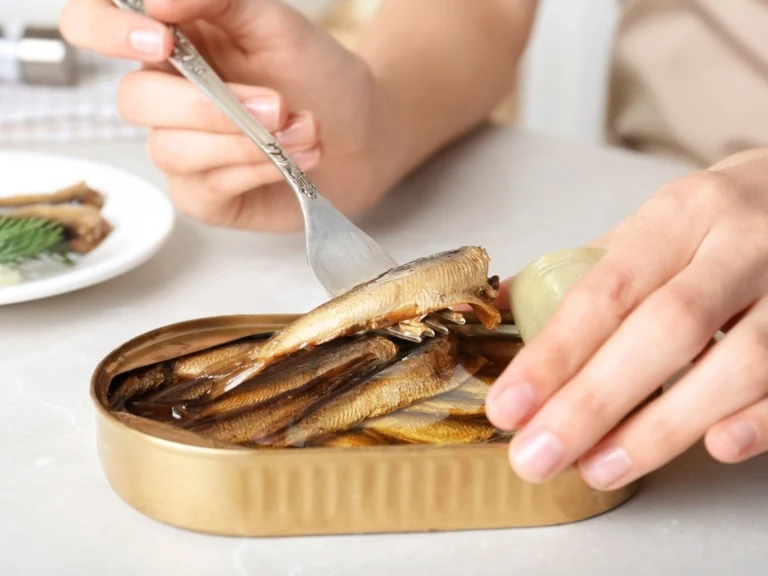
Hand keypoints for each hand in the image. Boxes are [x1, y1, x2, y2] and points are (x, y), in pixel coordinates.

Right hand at [59, 0, 399, 231]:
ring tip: (305, 131)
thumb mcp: (275, 23)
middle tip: (277, 106)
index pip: (93, 25)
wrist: (363, 134)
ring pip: (171, 150)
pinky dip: (253, 172)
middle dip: (209, 108)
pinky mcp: (204, 194)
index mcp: (172, 44)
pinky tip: (291, 162)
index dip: (106, 32)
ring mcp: (181, 148)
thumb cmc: (319, 76)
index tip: (161, 42)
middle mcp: (166, 96)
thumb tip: (156, 2)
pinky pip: (204, 186)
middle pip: (134, 102)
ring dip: (246, 143)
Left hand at [486, 148, 767, 489]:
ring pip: (738, 362)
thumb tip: (502, 310)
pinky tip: (715, 447)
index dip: (554, 354)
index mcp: (681, 216)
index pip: (606, 290)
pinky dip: (759, 419)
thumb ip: (585, 271)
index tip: (510, 406)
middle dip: (593, 401)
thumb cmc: (722, 221)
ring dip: (664, 426)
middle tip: (539, 454)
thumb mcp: (655, 226)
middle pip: (664, 329)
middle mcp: (740, 245)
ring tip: (599, 468)